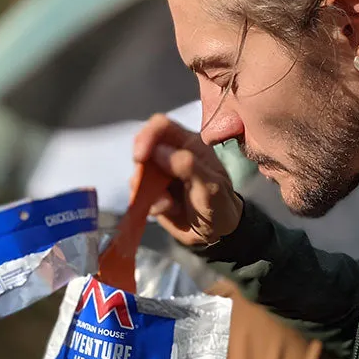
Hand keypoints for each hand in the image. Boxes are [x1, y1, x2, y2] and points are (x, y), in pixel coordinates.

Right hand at [132, 114, 242, 246]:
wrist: (216, 233)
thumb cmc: (219, 204)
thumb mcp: (209, 186)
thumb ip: (187, 167)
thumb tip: (158, 151)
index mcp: (189, 144)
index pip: (161, 126)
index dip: (147, 136)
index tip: (140, 157)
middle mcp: (172, 153)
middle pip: (143, 146)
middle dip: (142, 166)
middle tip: (145, 183)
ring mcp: (160, 172)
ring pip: (139, 171)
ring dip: (147, 189)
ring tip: (168, 204)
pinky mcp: (153, 191)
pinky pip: (139, 192)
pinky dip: (150, 203)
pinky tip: (168, 210)